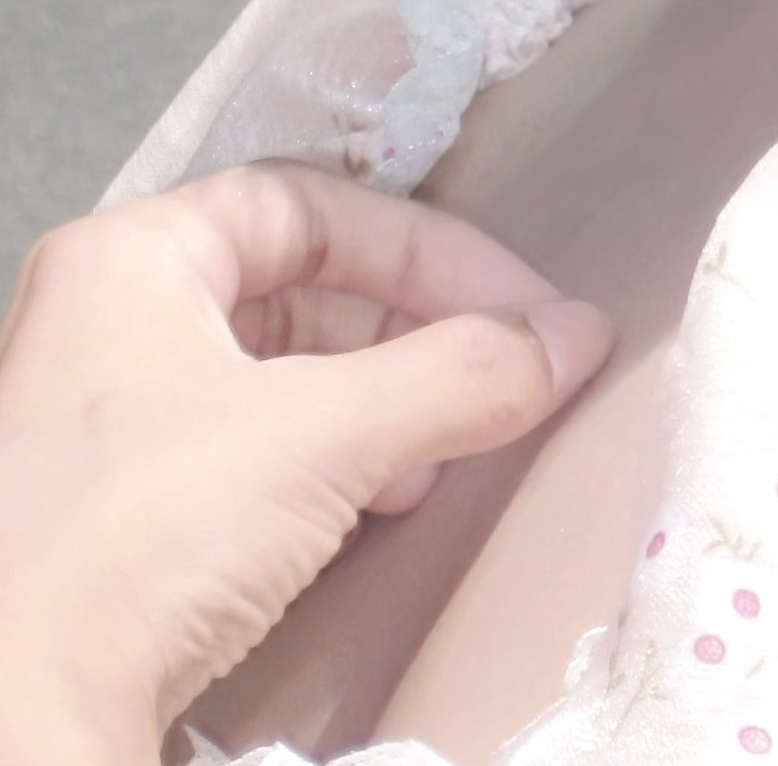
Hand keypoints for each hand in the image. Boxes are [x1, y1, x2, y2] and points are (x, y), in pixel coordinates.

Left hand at [0, 163, 611, 762]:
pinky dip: (327, 466)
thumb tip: (578, 335)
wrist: (10, 719)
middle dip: (409, 333)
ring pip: (277, 375)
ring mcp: (102, 425)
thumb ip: (460, 374)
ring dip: (377, 406)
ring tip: (440, 455)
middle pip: (297, 288)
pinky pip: (246, 452)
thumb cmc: (143, 534)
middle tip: (492, 381)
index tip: (521, 310)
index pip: (312, 207)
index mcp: (130, 259)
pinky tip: (377, 508)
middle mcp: (105, 322)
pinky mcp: (114, 518)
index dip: (429, 249)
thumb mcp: (324, 434)